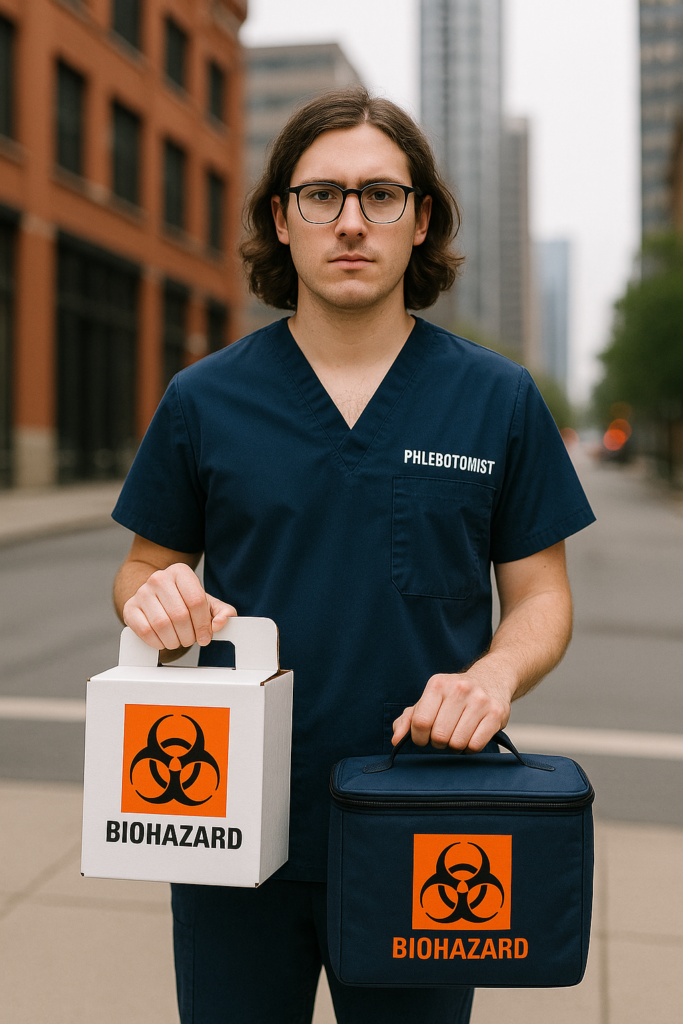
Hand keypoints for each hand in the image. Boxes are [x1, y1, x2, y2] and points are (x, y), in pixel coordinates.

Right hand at [122, 562, 235, 650]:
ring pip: (162, 625)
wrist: (157, 598)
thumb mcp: (208, 604)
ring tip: (178, 641)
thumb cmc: (184, 601)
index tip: (205, 636)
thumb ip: (223, 612)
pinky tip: (164, 640)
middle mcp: (159, 578)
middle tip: (191, 639)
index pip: (196, 600)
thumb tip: (220, 623)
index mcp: (180, 572)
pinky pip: (145, 631)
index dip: (204, 624)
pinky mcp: (130, 608)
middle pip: (180, 614)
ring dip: (174, 640)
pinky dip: (158, 642)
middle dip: (189, 635)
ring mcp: (142, 592)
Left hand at [392, 669, 512, 752]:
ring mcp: (480, 700)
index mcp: (438, 684)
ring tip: (457, 736)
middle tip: (443, 736)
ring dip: (454, 747)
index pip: (420, 722)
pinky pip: (476, 745)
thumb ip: (408, 719)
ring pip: (458, 743)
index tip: (424, 737)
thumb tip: (396, 740)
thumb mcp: (428, 700)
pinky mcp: (496, 713)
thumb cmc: (453, 695)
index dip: (419, 737)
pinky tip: (470, 738)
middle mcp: (459, 689)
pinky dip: (470, 749)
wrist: (491, 678)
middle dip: (438, 743)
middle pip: (439, 736)